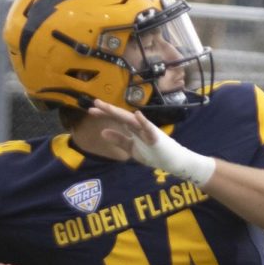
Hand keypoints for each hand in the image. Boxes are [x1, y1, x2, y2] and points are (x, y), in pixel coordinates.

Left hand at [87, 101, 215, 184]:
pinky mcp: (156, 137)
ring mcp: (147, 130)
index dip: (104, 114)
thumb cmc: (154, 154)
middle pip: (121, 116)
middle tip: (94, 103)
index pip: (116, 119)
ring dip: (120, 113)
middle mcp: (139, 126)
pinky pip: (149, 128)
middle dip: (109, 110)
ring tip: (108, 108)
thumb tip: (102, 132)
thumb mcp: (131, 149)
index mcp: (133, 128)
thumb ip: (119, 140)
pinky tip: (137, 115)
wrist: (172, 161)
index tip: (91, 110)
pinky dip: (144, 121)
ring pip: (131, 119)